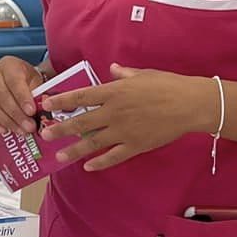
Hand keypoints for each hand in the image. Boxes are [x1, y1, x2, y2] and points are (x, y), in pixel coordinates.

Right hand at [0, 56, 46, 135]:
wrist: (18, 81)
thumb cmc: (27, 82)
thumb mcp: (37, 83)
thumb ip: (38, 95)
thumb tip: (43, 109)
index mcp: (9, 64)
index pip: (14, 81)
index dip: (22, 97)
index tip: (31, 111)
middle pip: (1, 95)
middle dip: (16, 114)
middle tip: (28, 127)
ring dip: (6, 121)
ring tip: (20, 131)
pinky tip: (3, 130)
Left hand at [38, 63, 218, 172]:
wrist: (191, 104)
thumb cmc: (168, 85)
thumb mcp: (143, 74)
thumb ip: (124, 74)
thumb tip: (112, 69)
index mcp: (115, 92)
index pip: (81, 96)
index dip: (62, 101)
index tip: (46, 104)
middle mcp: (115, 112)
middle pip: (82, 122)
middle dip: (61, 129)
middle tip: (44, 134)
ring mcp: (124, 131)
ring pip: (94, 142)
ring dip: (75, 150)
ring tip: (59, 156)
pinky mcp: (136, 145)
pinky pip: (114, 156)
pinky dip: (100, 163)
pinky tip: (88, 167)